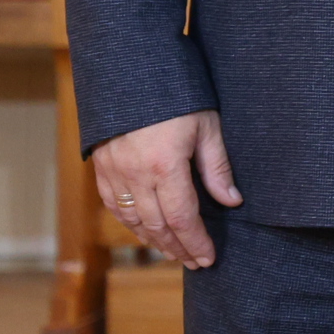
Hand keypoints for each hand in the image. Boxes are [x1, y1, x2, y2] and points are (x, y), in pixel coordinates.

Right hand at [91, 109, 240, 268]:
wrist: (130, 70)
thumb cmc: (177, 94)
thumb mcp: (207, 125)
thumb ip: (217, 167)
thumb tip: (232, 201)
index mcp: (164, 166)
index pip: (182, 218)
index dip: (195, 242)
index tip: (209, 258)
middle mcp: (135, 175)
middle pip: (157, 226)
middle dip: (178, 248)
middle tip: (196, 262)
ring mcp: (114, 172)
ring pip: (133, 221)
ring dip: (155, 241)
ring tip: (175, 252)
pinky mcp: (101, 167)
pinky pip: (114, 206)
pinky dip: (131, 224)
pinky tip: (145, 231)